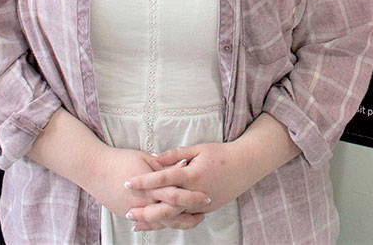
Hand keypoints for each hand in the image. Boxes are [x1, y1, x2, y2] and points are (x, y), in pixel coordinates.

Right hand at [88, 147, 210, 227]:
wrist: (92, 168)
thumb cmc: (119, 159)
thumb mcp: (145, 158)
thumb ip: (165, 165)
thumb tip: (184, 164)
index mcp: (148, 187)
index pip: (175, 195)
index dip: (192, 196)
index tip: (206, 195)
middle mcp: (141, 202)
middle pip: (171, 213)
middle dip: (190, 213)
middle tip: (205, 210)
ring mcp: (133, 211)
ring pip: (161, 221)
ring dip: (179, 221)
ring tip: (194, 218)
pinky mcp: (126, 214)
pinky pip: (148, 222)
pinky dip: (162, 223)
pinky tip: (174, 221)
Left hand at [126, 113, 297, 228]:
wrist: (246, 166)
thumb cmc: (221, 154)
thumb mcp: (198, 149)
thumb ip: (175, 155)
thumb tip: (154, 158)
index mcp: (192, 174)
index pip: (162, 179)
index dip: (143, 181)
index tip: (127, 182)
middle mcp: (195, 192)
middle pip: (165, 205)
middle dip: (146, 210)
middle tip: (127, 212)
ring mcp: (201, 204)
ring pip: (174, 217)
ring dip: (155, 221)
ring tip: (138, 223)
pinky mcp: (205, 210)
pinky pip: (184, 219)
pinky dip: (169, 221)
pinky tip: (157, 224)